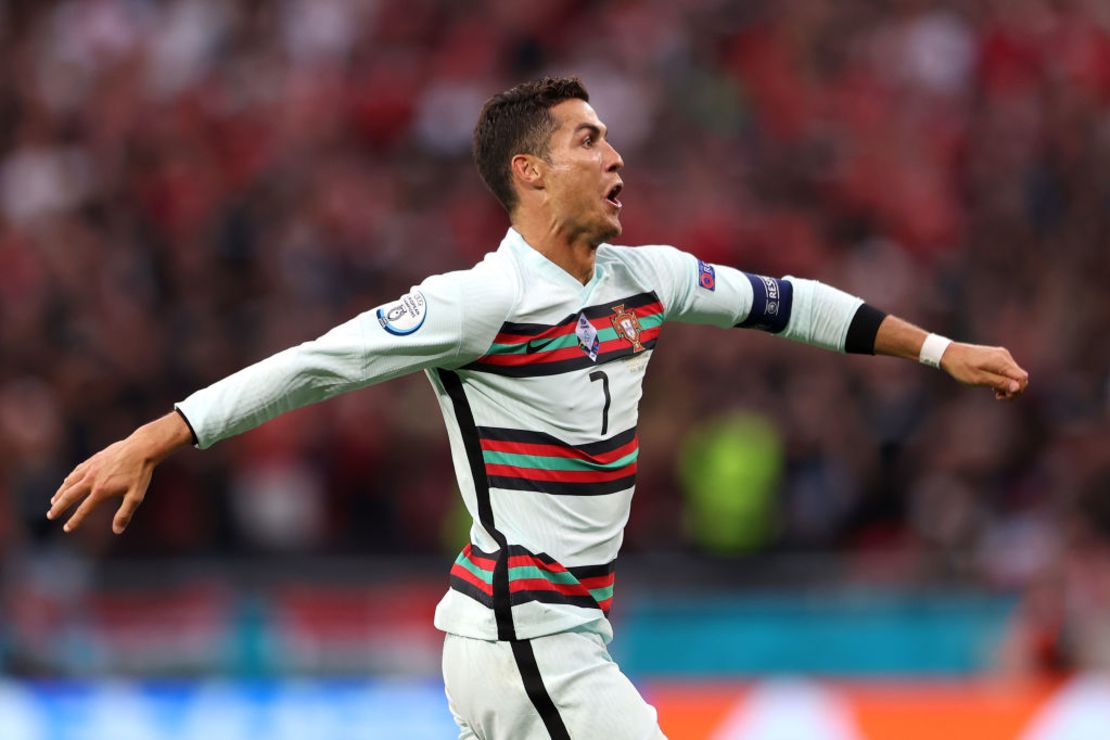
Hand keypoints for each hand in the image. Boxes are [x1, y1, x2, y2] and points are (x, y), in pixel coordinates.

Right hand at [47, 411, 191, 533]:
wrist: (141, 448)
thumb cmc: (140, 473)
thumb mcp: (136, 496)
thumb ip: (125, 514)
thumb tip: (117, 531)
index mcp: (101, 491)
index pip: (84, 510)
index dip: (75, 520)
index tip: (67, 528)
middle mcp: (91, 479)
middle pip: (69, 496)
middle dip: (59, 507)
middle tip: (50, 516)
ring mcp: (91, 468)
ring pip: (69, 482)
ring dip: (60, 493)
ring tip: (53, 502)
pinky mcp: (94, 459)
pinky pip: (77, 471)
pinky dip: (69, 479)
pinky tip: (66, 482)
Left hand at [940, 343, 1029, 399]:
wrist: (949, 353)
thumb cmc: (962, 367)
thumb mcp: (979, 379)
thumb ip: (999, 382)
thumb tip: (1018, 388)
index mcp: (1001, 361)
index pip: (1022, 377)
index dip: (1018, 390)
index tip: (1004, 397)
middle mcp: (1004, 356)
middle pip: (1019, 376)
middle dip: (1013, 389)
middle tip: (998, 397)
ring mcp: (1000, 354)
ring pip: (1013, 373)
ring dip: (1007, 385)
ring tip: (994, 392)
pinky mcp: (996, 355)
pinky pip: (1006, 369)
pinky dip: (1003, 379)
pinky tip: (992, 385)